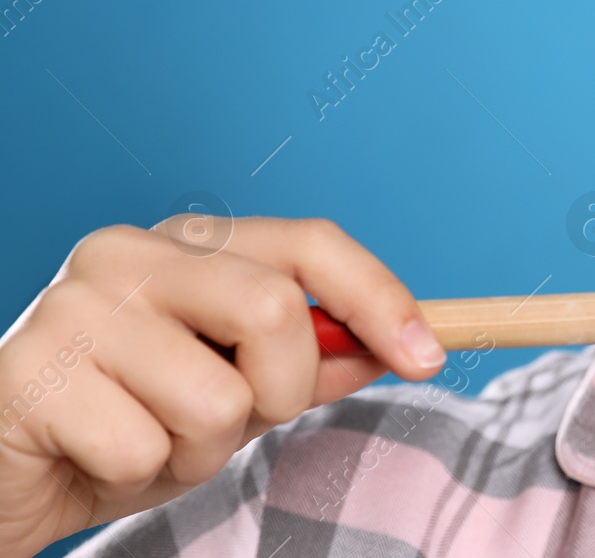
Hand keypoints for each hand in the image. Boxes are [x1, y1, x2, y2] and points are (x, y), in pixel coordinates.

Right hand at [0, 216, 444, 557]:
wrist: (5, 476)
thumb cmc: (123, 424)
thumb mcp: (235, 392)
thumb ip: (311, 362)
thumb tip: (398, 345)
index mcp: (189, 243)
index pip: (309, 243)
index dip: (380, 297)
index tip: (428, 355)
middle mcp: (131, 253)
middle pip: (276, 309)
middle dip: (281, 390)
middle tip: (232, 421)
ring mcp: (75, 306)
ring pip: (217, 396)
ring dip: (201, 449)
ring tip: (150, 442)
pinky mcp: (30, 372)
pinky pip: (143, 447)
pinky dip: (137, 475)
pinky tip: (95, 459)